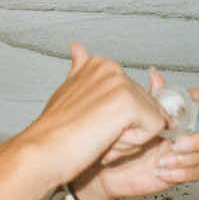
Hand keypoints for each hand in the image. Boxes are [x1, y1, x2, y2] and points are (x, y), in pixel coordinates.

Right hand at [22, 43, 169, 187]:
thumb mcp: (68, 91)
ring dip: (131, 137)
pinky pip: (156, 128)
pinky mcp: (130, 103)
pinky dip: (135, 143)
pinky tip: (107, 139)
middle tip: (95, 134)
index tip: (93, 124)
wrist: (42, 152)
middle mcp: (113, 68)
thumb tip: (77, 47)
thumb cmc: (53, 131)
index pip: (136, 96)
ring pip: (153, 118)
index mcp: (101, 64)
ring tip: (99, 136)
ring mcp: (121, 84)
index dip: (120, 120)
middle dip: (129, 128)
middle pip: (147, 107)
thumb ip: (80, 71)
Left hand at [75, 79, 198, 199]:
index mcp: (175, 112)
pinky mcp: (180, 171)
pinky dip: (180, 172)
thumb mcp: (130, 112)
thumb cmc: (117, 136)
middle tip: (178, 143)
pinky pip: (196, 172)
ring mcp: (185, 151)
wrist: (103, 166)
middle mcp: (184, 130)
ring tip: (163, 159)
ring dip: (189, 156)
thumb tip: (155, 74)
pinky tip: (160, 170)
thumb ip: (148, 96)